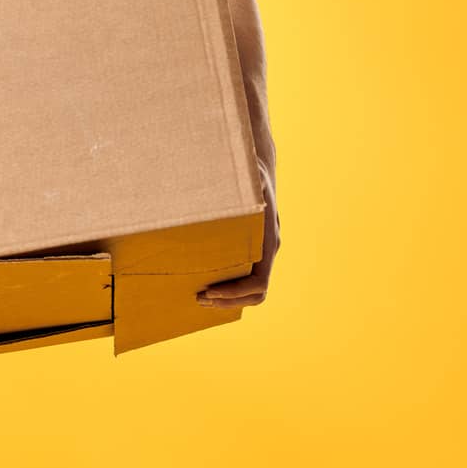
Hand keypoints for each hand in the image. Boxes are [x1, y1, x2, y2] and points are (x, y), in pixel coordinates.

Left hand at [197, 176, 279, 308]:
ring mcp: (261, 252)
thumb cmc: (249, 172)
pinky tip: (204, 283)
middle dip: (228, 300)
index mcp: (268, 240)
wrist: (258, 167)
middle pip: (255, 293)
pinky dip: (227, 287)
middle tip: (198, 298)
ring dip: (227, 298)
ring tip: (199, 296)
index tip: (210, 291)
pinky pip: (244, 277)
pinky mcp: (251, 249)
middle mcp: (267, 250)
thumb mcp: (247, 178)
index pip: (259, 282)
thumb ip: (243, 188)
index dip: (236, 292)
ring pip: (250, 290)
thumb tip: (229, 188)